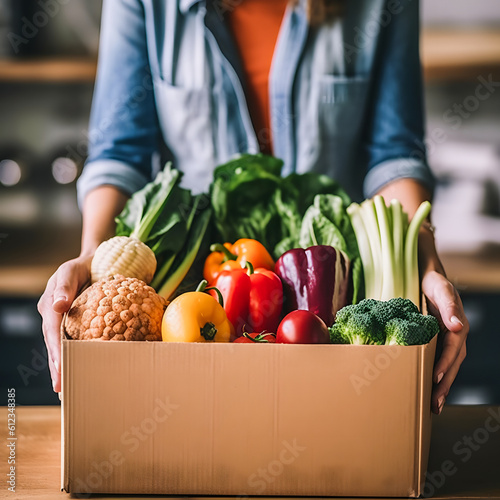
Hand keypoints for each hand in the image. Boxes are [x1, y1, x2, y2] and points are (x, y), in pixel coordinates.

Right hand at [37, 255, 92, 391]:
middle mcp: (53, 316)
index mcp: (49, 306)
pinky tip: (80, 366)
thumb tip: (58, 307)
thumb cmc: (80, 266)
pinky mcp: (75, 322)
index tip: (60, 369)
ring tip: (66, 385)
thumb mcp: (69, 271)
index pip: (52, 333)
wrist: (92, 262)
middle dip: (56, 366)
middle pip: (54, 345)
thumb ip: (64, 287)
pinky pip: (73, 340)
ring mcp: (63, 320)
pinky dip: (75, 354)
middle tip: (61, 388)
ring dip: (63, 364)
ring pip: (62, 346)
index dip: (56, 352)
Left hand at [422, 270, 467, 414]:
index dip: (444, 363)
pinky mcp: (438, 343)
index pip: (453, 349)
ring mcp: (448, 341)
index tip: (435, 377)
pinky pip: (439, 362)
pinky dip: (435, 377)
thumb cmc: (435, 283)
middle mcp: (455, 336)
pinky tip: (428, 390)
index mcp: (457, 326)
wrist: (430, 279)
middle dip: (444, 384)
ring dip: (441, 386)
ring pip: (447, 367)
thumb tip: (458, 325)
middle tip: (435, 403)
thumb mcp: (441, 289)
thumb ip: (449, 306)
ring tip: (433, 406)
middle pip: (452, 364)